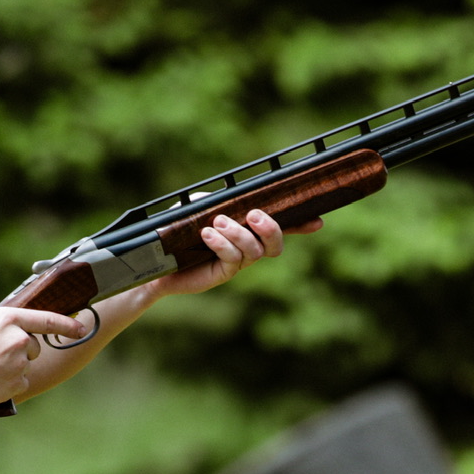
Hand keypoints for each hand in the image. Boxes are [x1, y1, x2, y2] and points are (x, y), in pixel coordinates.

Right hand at [0, 304, 85, 400]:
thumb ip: (5, 325)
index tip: (81, 330)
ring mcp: (19, 363)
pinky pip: (20, 382)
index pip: (47, 321)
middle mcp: (19, 340)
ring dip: (12, 368)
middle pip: (34, 346)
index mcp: (9, 320)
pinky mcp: (18, 383)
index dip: (67, 325)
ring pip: (26, 365)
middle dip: (21, 351)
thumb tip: (22, 329)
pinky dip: (9, 383)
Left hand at [149, 206, 322, 297]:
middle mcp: (248, 246)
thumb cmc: (179, 228)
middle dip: (271, 228)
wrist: (156, 257)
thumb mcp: (200, 206)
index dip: (300, 224)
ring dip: (238, 233)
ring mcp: (237, 262)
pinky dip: (222, 243)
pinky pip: (233, 258)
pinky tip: (207, 234)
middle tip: (253, 215)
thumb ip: (219, 200)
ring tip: (217, 223)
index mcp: (248, 228)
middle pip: (276, 244)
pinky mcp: (223, 273)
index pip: (281, 226)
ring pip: (254, 251)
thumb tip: (235, 201)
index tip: (317, 221)